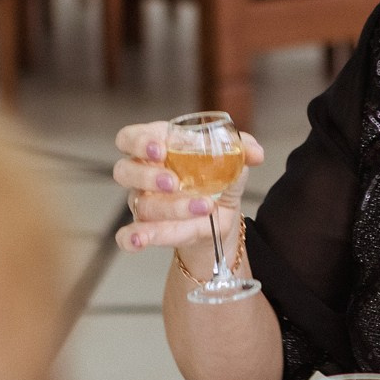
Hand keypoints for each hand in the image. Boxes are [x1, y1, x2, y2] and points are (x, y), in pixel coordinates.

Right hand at [112, 121, 265, 256]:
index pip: (129, 138)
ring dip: (172, 208)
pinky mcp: (147, 229)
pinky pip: (126, 236)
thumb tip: (254, 153)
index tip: (160, 149)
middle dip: (148, 176)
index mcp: (157, 147)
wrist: (220, 215)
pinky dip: (132, 238)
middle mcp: (142, 174)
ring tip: (204, 207)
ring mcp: (142, 202)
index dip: (139, 142)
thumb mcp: (232, 160)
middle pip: (124, 171)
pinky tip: (142, 241)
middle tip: (174, 182)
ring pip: (142, 205)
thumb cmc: (216, 177)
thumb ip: (241, 150)